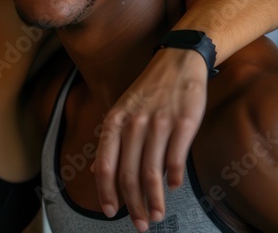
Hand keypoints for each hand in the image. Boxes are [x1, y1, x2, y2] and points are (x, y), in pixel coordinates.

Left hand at [92, 48, 207, 231]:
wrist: (177, 62)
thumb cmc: (148, 91)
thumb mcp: (121, 111)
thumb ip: (109, 143)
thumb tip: (94, 172)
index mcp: (114, 122)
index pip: (105, 165)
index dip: (106, 192)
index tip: (111, 213)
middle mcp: (133, 124)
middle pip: (129, 175)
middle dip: (133, 205)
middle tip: (140, 224)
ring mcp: (158, 124)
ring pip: (151, 172)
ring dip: (154, 199)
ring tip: (157, 214)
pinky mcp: (183, 123)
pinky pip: (175, 158)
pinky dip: (173, 178)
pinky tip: (173, 187)